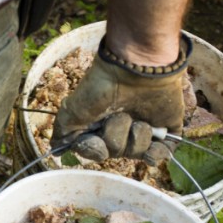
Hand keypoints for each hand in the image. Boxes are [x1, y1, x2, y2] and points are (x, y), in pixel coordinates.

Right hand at [52, 35, 190, 163]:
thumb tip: (55, 151)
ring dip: (136, 137)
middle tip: (120, 116)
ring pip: (138, 154)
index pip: (96, 153)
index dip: (95, 150)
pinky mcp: (167, 127)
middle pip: (117, 154)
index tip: (95, 139)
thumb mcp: (72, 111)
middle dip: (116, 138)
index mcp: (100, 127)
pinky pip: (163, 154)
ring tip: (139, 118)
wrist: (136, 68)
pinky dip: (158, 154)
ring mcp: (144, 129)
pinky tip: (153, 148)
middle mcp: (121, 130)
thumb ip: (64, 133)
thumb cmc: (101, 87)